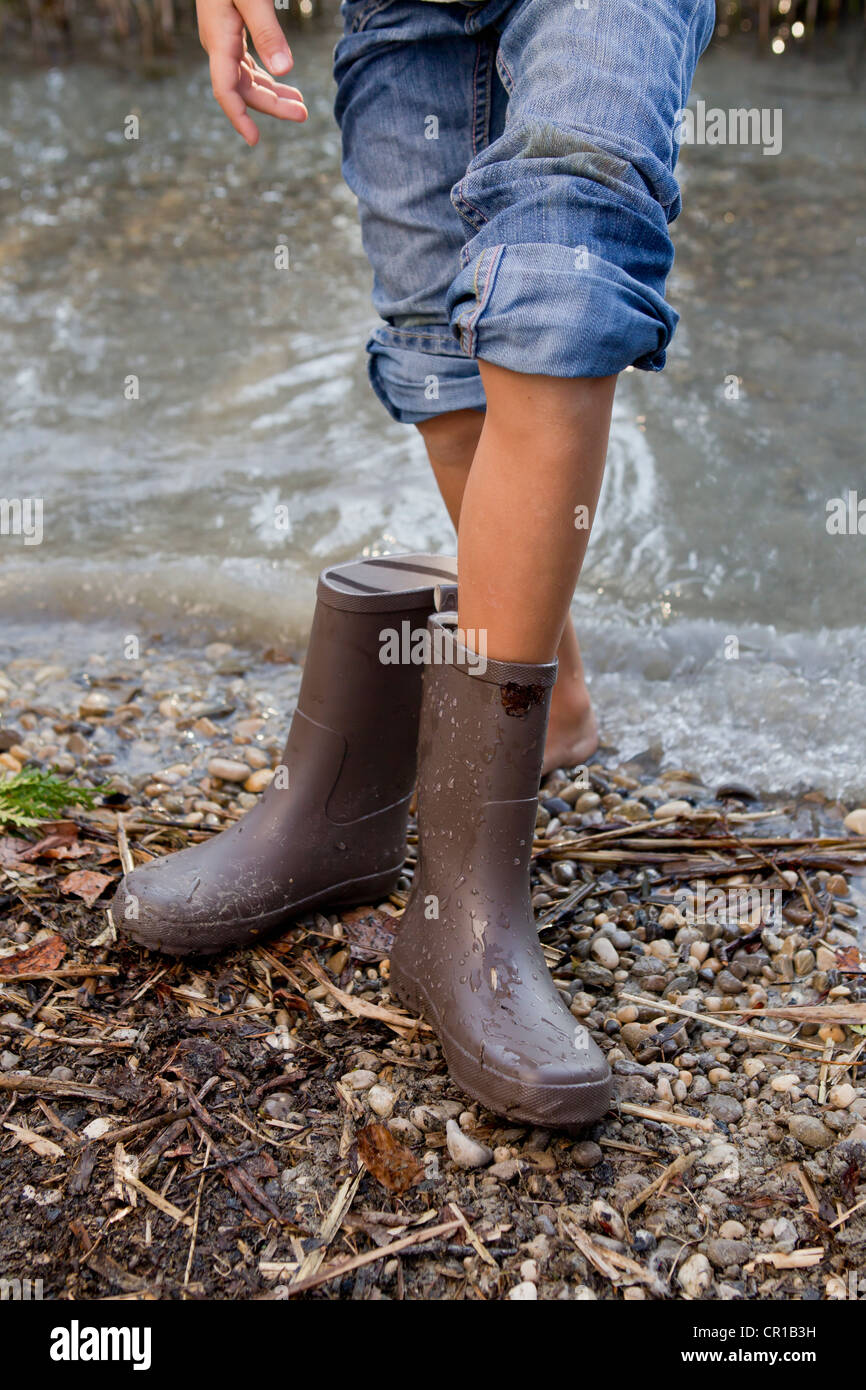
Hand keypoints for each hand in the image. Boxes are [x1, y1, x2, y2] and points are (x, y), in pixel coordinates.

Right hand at [197, 0, 307, 144]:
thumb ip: (268, 30)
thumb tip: (284, 70)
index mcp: (219, 37)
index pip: (226, 89)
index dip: (239, 117)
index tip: (254, 140)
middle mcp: (217, 42)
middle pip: (243, 88)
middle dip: (272, 105)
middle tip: (304, 114)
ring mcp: (223, 38)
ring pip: (246, 78)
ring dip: (272, 94)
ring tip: (300, 106)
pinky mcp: (230, 31)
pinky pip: (246, 65)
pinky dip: (267, 78)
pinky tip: (283, 84)